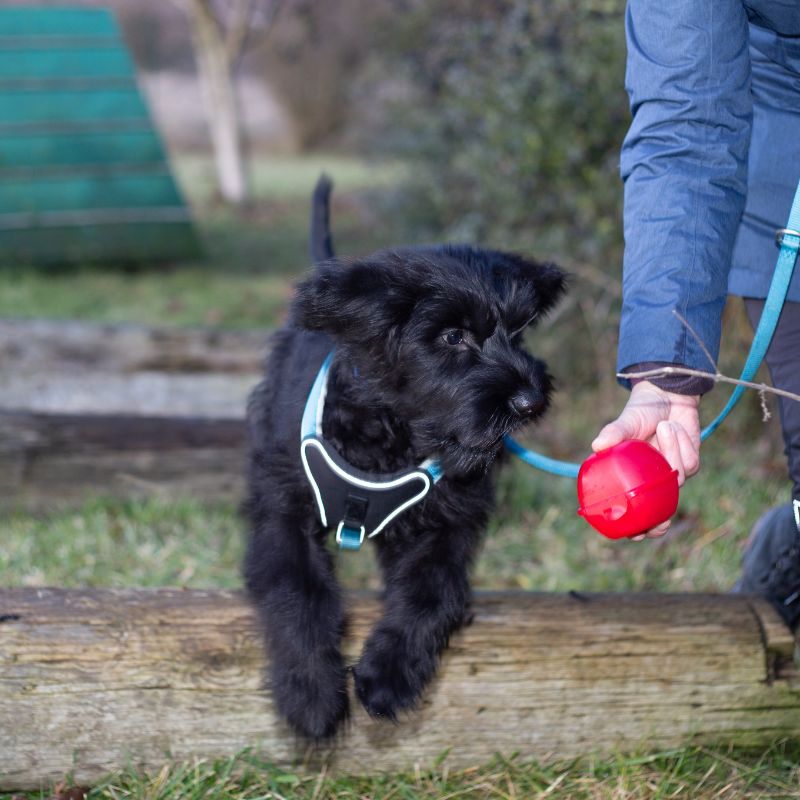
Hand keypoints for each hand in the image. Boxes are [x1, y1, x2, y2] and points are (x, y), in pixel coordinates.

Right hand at [591, 381, 700, 538]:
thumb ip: (614, 433)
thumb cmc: (640, 411)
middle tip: (659, 524)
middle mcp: (653, 478)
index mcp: (634, 476)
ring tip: (663, 427)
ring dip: (671, 453)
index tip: (634, 535)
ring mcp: (672, 472)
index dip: (635, 526)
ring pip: (675, 481)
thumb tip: (597, 446)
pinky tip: (671, 428)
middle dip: (660, 522)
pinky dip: (680, 444)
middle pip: (659, 512)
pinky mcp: (691, 462)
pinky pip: (689, 463)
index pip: (634, 509)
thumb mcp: (626, 422)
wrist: (667, 394)